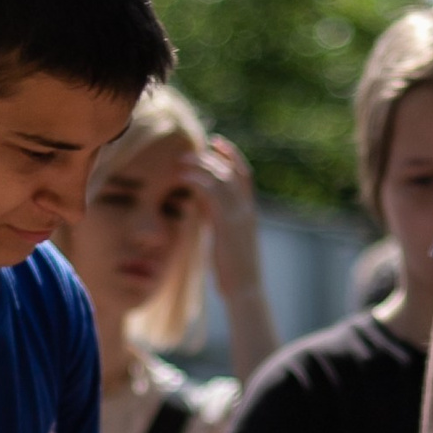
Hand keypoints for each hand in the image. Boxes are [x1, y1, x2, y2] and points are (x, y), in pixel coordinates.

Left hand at [184, 138, 264, 301]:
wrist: (245, 289)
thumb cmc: (233, 269)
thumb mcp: (225, 238)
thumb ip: (217, 217)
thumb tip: (202, 204)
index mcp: (249, 212)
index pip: (244, 175)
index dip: (232, 156)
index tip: (216, 143)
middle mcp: (247, 210)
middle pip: (234, 171)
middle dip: (214, 156)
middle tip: (192, 150)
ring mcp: (240, 216)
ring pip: (223, 178)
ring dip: (203, 166)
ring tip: (182, 161)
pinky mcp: (228, 225)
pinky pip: (214, 194)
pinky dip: (199, 181)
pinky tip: (184, 178)